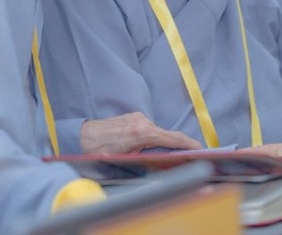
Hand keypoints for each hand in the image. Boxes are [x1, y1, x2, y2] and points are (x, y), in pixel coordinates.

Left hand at [80, 112, 202, 154]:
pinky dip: (154, 139)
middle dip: (179, 146)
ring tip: (165, 157)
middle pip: (168, 135)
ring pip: (158, 133)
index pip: (172, 138)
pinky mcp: (134, 118)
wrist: (80, 135)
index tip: (201, 149)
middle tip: (188, 157)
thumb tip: (162, 164)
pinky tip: (149, 149)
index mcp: (142, 132)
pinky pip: (149, 130)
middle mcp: (142, 121)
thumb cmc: (98, 150)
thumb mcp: (123, 160)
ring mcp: (138, 118)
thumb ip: (144, 160)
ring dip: (162, 144)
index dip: (189, 144)